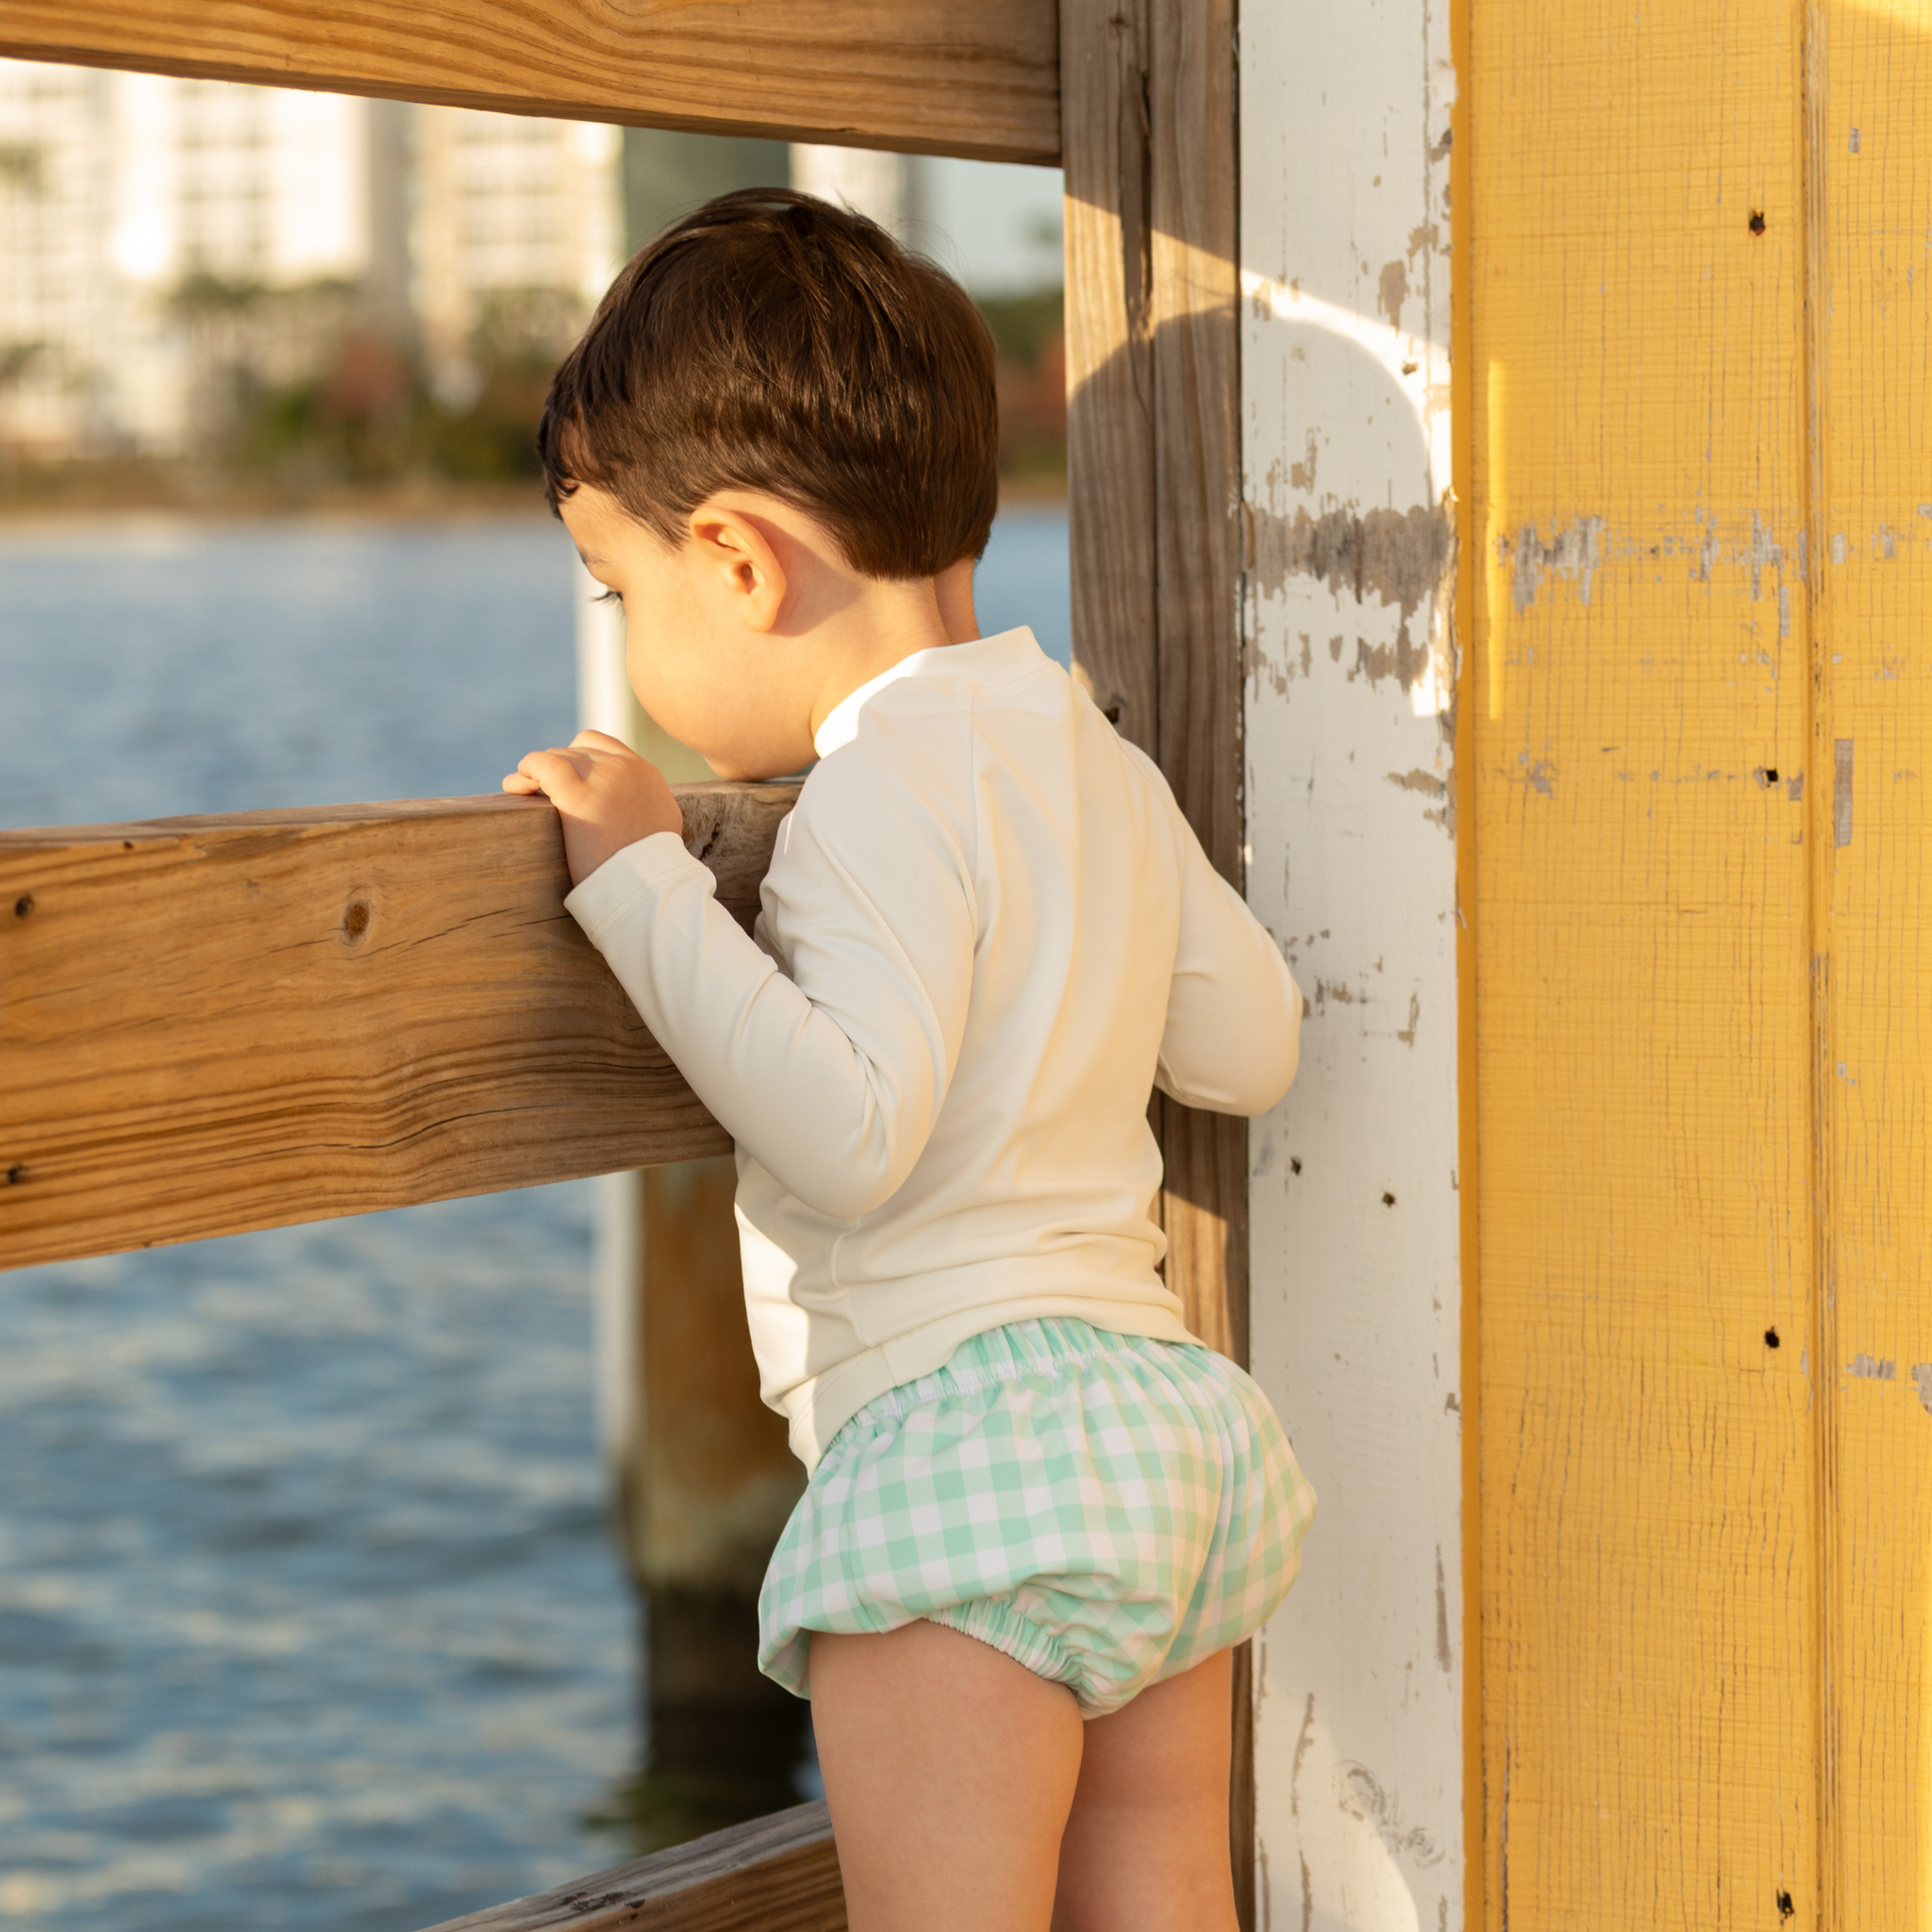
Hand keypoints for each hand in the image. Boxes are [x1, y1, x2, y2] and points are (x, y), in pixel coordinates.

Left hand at [503, 729, 683, 885]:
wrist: (651, 885)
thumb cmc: (654, 868)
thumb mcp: (663, 823)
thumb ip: (648, 804)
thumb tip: (632, 809)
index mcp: (646, 774)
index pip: (605, 748)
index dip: (580, 760)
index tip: (568, 781)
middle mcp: (626, 767)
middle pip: (579, 751)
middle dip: (560, 769)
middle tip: (543, 792)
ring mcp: (603, 777)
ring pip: (559, 756)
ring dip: (540, 772)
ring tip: (524, 791)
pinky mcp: (578, 794)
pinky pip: (543, 764)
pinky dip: (526, 770)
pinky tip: (515, 786)